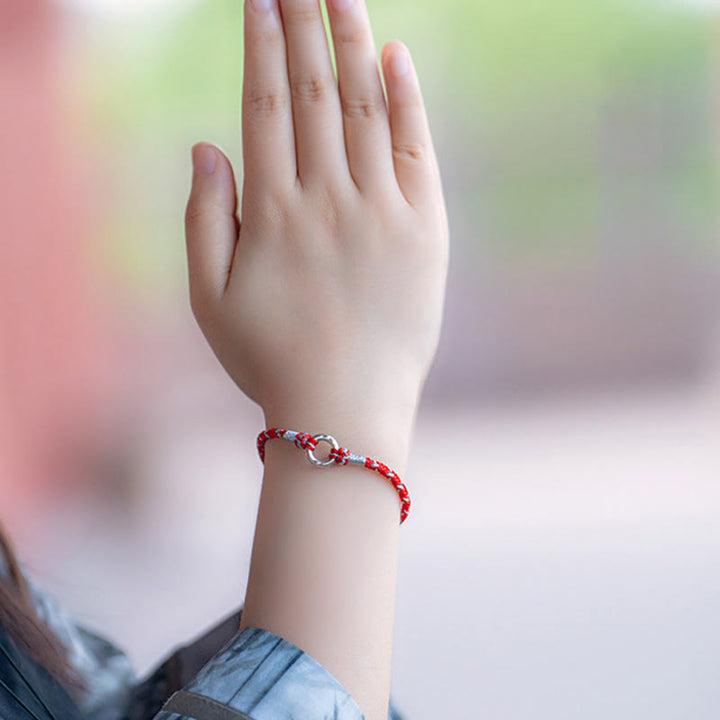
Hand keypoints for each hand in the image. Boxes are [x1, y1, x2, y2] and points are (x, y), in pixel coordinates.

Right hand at [184, 0, 448, 422]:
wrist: (346, 409)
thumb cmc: (270, 358)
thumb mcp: (209, 299)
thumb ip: (204, 218)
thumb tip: (206, 145)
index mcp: (273, 212)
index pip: (264, 105)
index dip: (262, 45)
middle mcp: (327, 200)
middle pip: (315, 93)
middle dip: (305, 24)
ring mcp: (382, 212)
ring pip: (367, 108)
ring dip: (353, 42)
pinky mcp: (425, 231)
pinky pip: (417, 150)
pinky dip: (407, 99)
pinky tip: (394, 55)